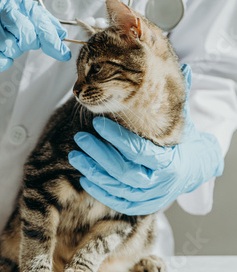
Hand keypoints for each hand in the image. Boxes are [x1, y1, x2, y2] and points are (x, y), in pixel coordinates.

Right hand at [0, 0, 70, 70]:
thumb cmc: (5, 22)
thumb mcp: (28, 17)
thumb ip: (46, 26)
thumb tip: (62, 36)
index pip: (37, 18)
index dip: (50, 38)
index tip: (62, 53)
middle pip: (21, 30)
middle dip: (27, 42)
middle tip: (23, 41)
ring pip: (5, 44)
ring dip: (12, 51)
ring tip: (10, 45)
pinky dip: (1, 60)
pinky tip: (1, 54)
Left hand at [68, 64, 223, 214]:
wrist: (196, 168)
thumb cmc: (184, 139)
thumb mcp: (182, 118)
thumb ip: (177, 97)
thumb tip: (181, 65)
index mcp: (170, 162)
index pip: (139, 150)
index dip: (116, 137)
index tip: (97, 122)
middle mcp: (160, 183)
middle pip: (125, 172)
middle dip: (99, 155)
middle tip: (80, 137)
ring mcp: (151, 197)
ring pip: (118, 188)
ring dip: (94, 172)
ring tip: (75, 155)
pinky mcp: (142, 205)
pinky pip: (118, 202)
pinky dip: (100, 191)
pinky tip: (85, 177)